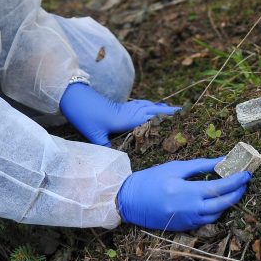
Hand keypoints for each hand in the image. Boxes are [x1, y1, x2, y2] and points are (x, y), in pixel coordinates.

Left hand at [60, 82, 178, 145]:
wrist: (75, 97)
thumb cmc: (85, 115)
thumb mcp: (95, 134)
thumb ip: (106, 148)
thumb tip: (114, 163)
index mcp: (127, 118)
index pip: (151, 117)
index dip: (167, 117)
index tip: (182, 116)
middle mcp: (129, 111)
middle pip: (154, 110)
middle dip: (169, 111)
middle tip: (185, 113)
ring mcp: (125, 107)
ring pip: (148, 106)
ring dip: (160, 108)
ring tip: (174, 111)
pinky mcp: (121, 106)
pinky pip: (141, 105)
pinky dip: (150, 106)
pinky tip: (152, 109)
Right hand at [116, 158, 249, 230]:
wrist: (130, 201)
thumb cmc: (151, 180)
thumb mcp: (175, 168)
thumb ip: (201, 166)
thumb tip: (222, 160)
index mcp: (187, 191)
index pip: (220, 187)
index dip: (236, 181)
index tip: (247, 173)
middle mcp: (190, 209)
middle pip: (223, 203)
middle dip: (238, 192)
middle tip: (245, 182)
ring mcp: (188, 221)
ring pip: (217, 215)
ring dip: (229, 203)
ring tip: (234, 190)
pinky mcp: (185, 227)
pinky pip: (207, 221)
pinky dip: (216, 211)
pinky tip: (217, 201)